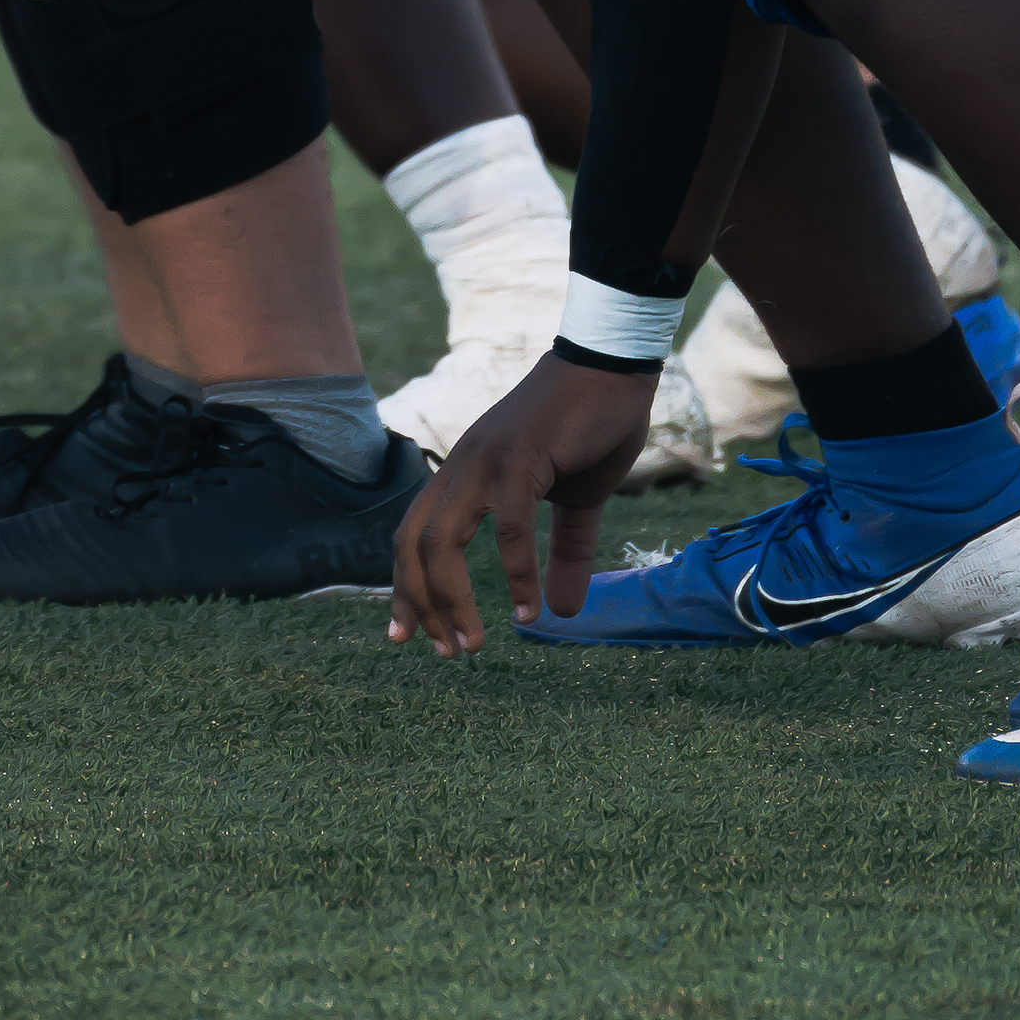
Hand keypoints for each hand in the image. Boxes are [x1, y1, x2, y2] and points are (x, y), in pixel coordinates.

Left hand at [389, 349, 657, 650]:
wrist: (613, 366)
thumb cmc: (591, 426)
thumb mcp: (577, 501)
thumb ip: (564, 553)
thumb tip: (562, 611)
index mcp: (465, 474)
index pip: (413, 535)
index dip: (406, 585)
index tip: (406, 634)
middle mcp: (462, 468)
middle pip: (413, 544)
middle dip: (419, 603)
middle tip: (443, 653)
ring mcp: (485, 461)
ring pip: (442, 540)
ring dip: (450, 599)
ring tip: (472, 645)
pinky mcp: (519, 457)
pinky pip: (507, 525)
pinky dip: (515, 572)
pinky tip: (528, 609)